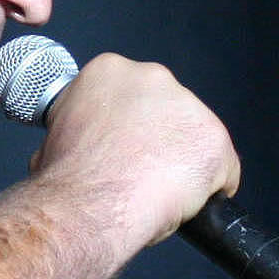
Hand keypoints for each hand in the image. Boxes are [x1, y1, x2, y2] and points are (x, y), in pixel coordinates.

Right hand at [29, 53, 240, 247]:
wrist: (88, 207)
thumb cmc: (68, 180)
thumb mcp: (56, 137)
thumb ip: (82, 128)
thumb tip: (83, 143)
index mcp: (110, 71)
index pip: (133, 98)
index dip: (129, 129)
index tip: (123, 149)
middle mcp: (152, 77)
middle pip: (168, 112)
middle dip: (159, 140)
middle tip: (140, 173)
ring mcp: (188, 106)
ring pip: (195, 140)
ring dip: (183, 163)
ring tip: (157, 193)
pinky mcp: (214, 141)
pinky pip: (222, 171)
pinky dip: (209, 191)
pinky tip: (185, 205)